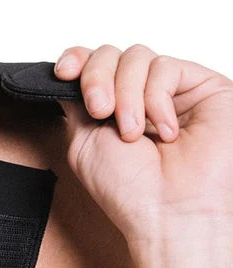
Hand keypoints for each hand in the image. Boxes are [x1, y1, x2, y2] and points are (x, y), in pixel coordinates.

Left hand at [53, 44, 232, 239]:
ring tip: (133, 133)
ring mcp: (174, 91)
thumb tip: (68, 70)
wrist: (169, 213)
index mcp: (114, 108)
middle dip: (97, 79)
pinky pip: (166, 67)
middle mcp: (143, 97)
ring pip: (137, 57)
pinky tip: (165, 131)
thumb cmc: (131, 191)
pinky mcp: (203, 87)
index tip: (64, 72)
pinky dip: (156, 99)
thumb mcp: (83, 141)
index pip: (94, 63)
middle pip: (111, 54)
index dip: (78, 60)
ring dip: (127, 95)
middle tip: (100, 111)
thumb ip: (75, 101)